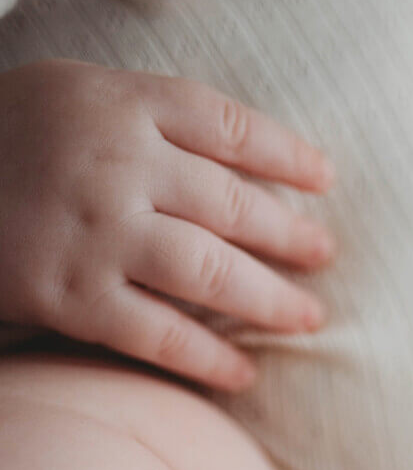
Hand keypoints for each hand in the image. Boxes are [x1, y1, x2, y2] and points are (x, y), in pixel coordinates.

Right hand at [0, 59, 336, 389]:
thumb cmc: (7, 139)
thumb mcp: (71, 97)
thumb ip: (147, 121)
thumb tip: (239, 167)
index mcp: (120, 103)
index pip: (227, 125)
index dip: (285, 155)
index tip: (325, 180)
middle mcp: (115, 165)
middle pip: (231, 204)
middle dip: (289, 235)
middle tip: (324, 257)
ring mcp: (95, 233)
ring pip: (210, 272)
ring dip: (270, 301)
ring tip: (307, 318)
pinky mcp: (71, 297)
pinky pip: (162, 334)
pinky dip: (211, 358)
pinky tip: (244, 373)